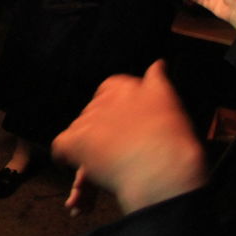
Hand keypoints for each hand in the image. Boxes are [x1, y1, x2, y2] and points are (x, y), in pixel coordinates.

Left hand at [52, 60, 205, 214]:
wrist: (165, 169)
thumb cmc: (174, 140)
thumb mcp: (170, 101)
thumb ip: (157, 81)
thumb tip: (158, 63)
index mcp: (123, 85)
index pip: (111, 92)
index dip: (118, 114)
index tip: (128, 130)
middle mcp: (101, 98)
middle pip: (96, 116)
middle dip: (105, 133)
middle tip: (120, 154)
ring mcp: (86, 119)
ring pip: (81, 133)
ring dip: (90, 151)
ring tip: (105, 170)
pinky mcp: (75, 141)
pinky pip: (60, 147)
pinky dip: (66, 158)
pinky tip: (73, 172)